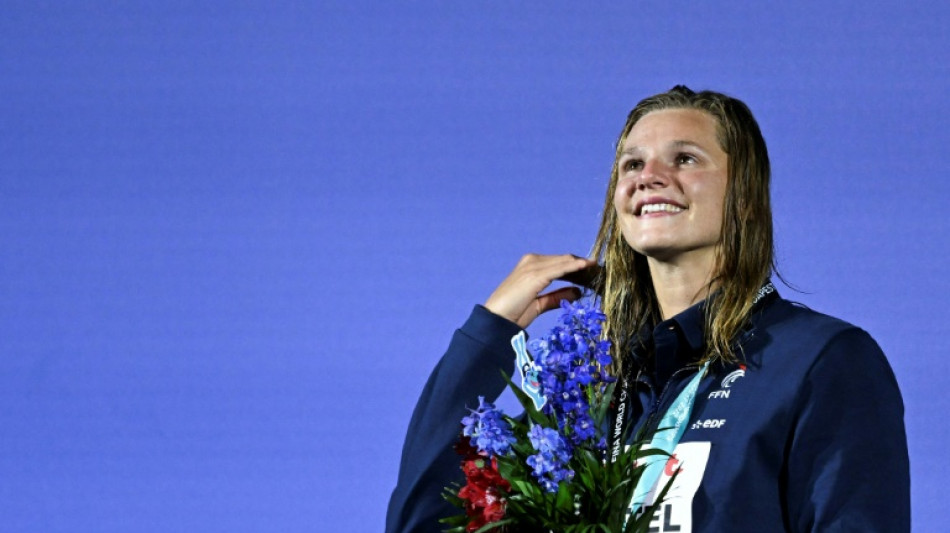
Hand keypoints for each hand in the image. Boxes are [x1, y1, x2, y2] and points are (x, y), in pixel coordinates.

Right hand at [484, 254, 599, 328]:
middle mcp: (531, 261)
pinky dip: (575, 266)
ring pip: (564, 261)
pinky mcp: (535, 274)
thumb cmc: (513, 313)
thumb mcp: (539, 304)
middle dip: (582, 264)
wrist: (496, 319)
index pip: (560, 262)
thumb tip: (578, 292)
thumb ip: (557, 296)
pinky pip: (560, 268)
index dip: (577, 267)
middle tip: (599, 270)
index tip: (592, 272)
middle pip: (564, 259)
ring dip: (582, 265)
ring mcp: (532, 266)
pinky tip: (587, 267)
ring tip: (598, 269)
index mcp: (531, 266)